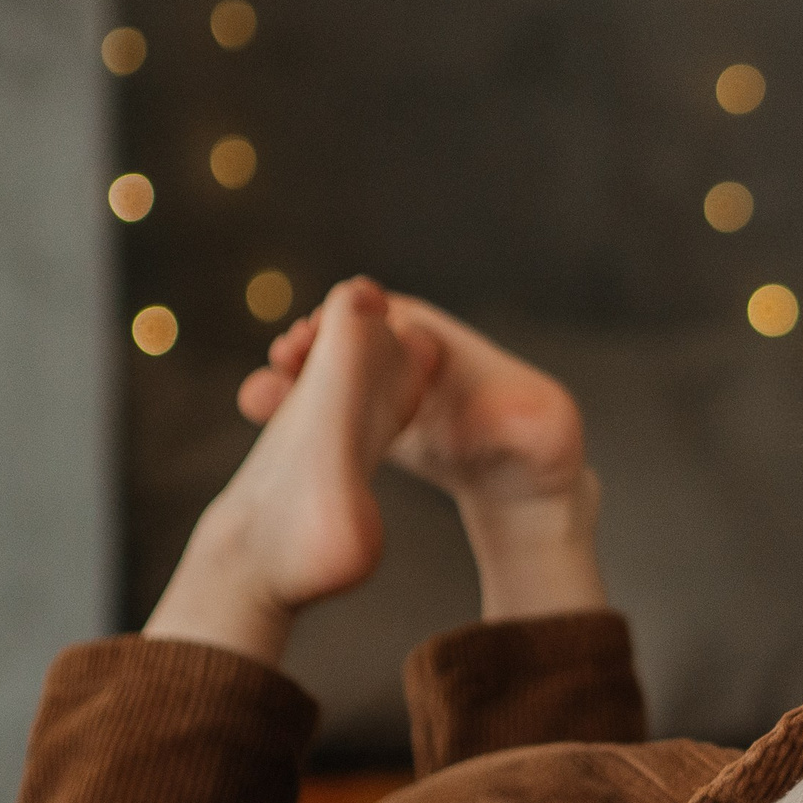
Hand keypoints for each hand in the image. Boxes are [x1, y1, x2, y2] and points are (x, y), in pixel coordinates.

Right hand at [239, 292, 605, 621]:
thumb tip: (519, 418)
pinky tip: (256, 414)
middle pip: (354, 337)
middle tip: (281, 356)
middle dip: (316, 342)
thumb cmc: (540, 450)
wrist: (523, 483)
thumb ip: (533, 425)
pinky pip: (326, 407)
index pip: (396, 318)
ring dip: (294, 377)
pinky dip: (291, 409)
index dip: (358, 321)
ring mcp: (387, 385)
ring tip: (256, 396)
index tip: (324, 333)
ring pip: (332, 372)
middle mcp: (411, 356)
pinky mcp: (370, 416)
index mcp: (450, 348)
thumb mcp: (546, 437)